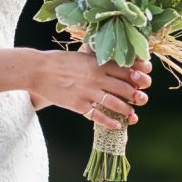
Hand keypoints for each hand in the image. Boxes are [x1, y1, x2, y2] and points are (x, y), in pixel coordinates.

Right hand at [28, 45, 151, 129]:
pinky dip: (110, 122)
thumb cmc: (58, 61)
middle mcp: (96, 77)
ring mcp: (88, 92)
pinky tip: (116, 125)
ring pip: (115, 103)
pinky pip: (99, 116)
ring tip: (132, 115)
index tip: (144, 83)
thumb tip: (111, 63)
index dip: (138, 78)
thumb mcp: (81, 56)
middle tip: (142, 100)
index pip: (126, 71)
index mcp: (98, 63)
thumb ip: (96, 60)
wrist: (37, 70)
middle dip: (137, 95)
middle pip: (125, 88)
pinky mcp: (79, 104)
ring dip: (127, 110)